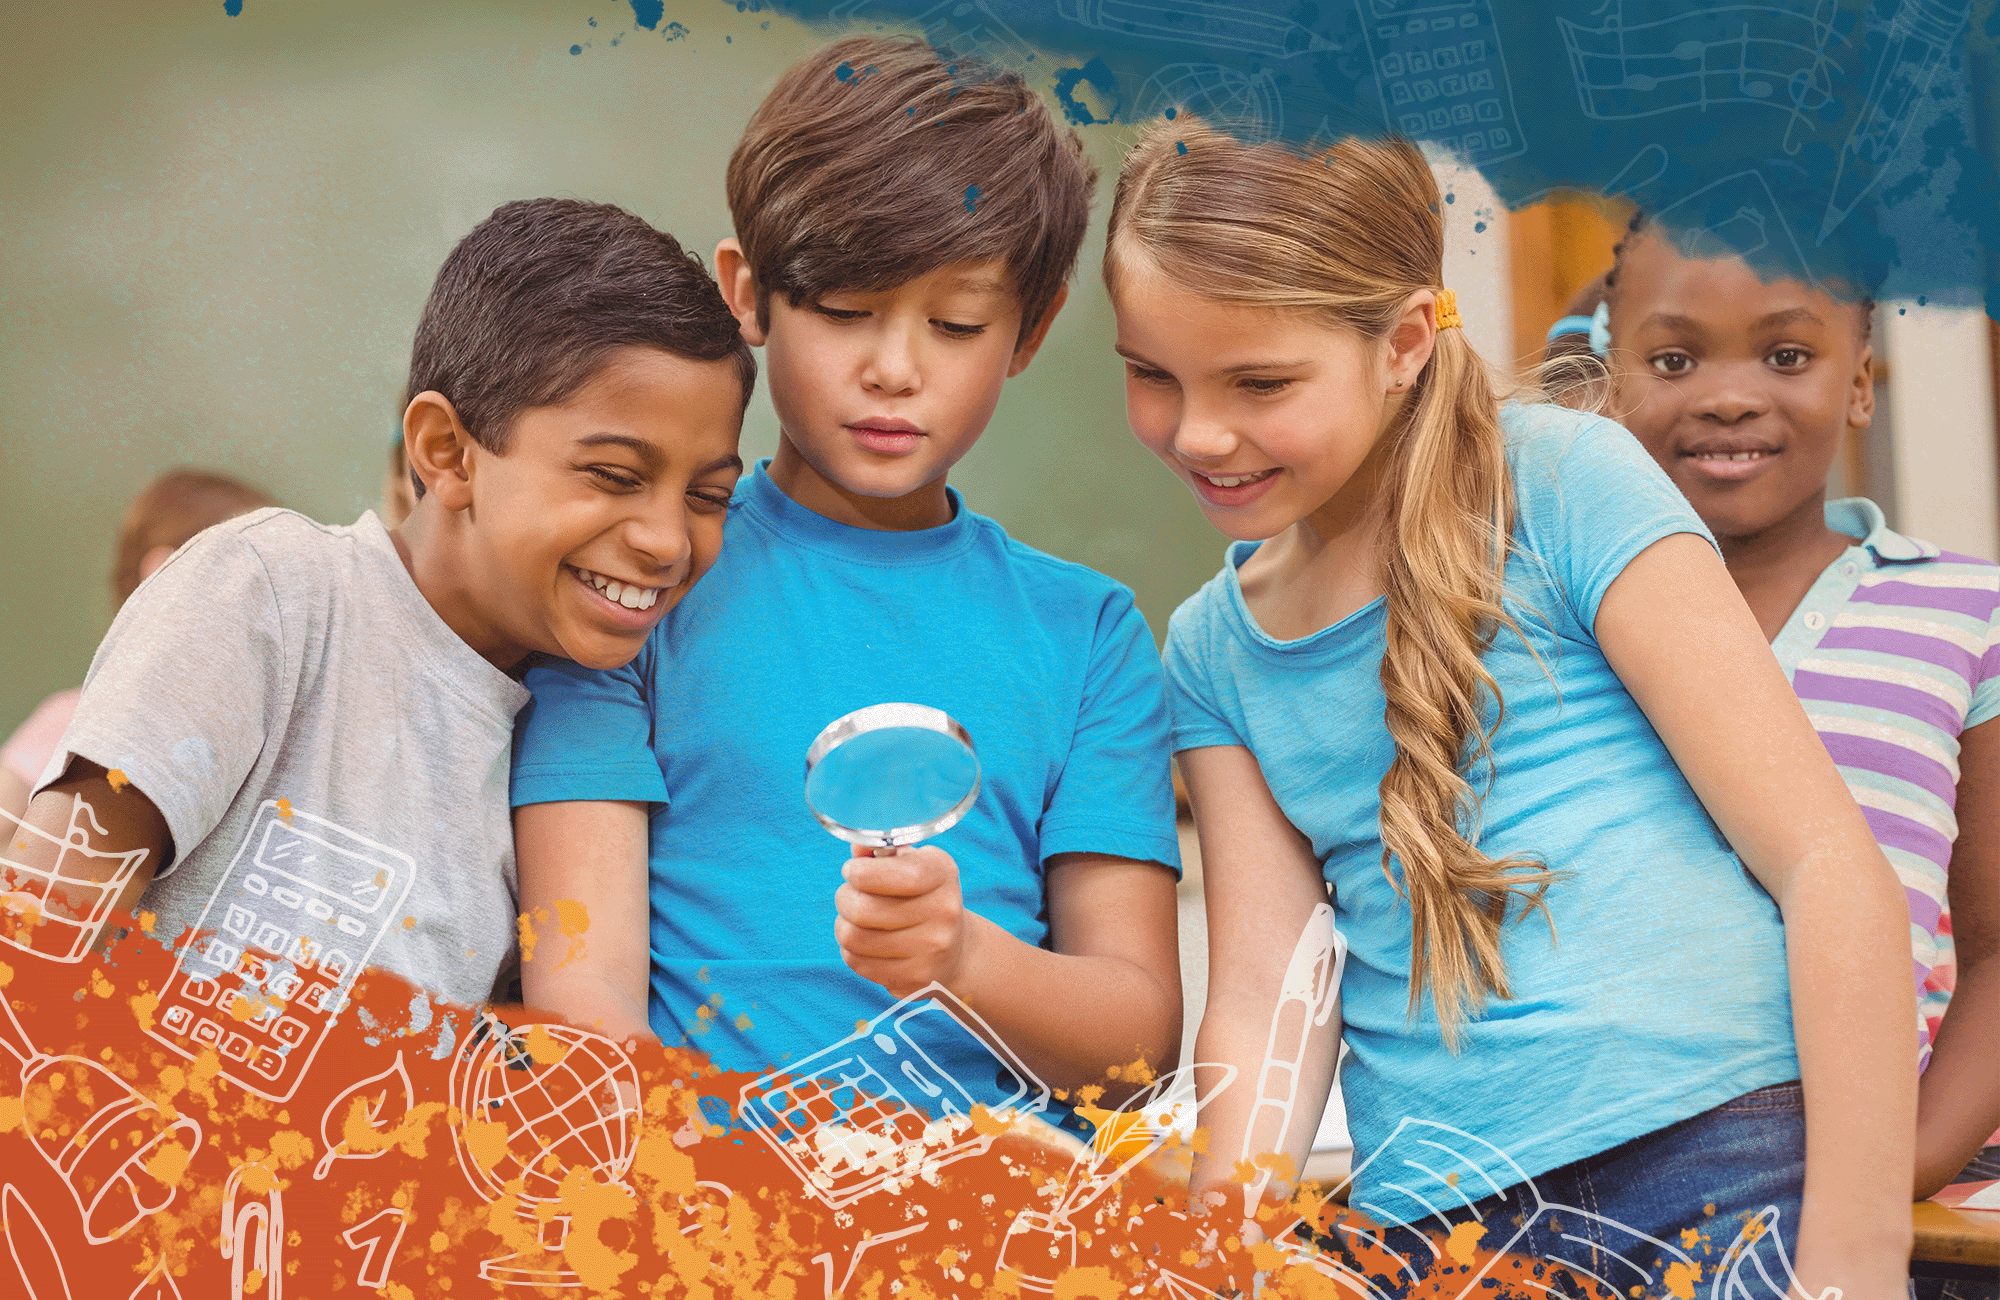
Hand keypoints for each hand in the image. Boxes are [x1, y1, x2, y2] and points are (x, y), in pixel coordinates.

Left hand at [834, 845, 970, 997]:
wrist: (956, 948)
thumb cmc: (921, 895)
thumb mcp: (910, 863)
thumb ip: (880, 850)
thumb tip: (858, 847)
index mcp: (942, 874)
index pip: (897, 875)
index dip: (861, 873)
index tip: (852, 871)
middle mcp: (944, 912)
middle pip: (862, 909)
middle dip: (844, 898)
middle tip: (849, 896)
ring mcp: (932, 948)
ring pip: (853, 938)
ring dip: (843, 926)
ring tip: (855, 920)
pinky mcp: (916, 977)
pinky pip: (858, 962)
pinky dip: (852, 951)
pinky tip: (867, 943)